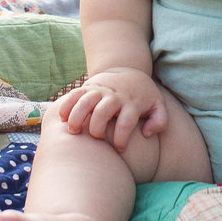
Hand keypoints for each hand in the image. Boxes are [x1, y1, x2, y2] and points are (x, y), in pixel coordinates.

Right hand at [52, 67, 166, 150]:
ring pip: (86, 101)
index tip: (119, 148)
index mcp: (131, 104)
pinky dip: (67, 104)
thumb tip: (147, 133)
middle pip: (103, 112)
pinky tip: (62, 118)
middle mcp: (115, 97)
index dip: (121, 138)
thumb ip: (159, 121)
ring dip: (77, 116)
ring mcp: (100, 90)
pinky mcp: (89, 87)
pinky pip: (75, 94)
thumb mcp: (158, 106)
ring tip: (73, 132)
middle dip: (97, 128)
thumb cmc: (143, 97)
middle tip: (96, 139)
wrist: (130, 72)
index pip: (126, 122)